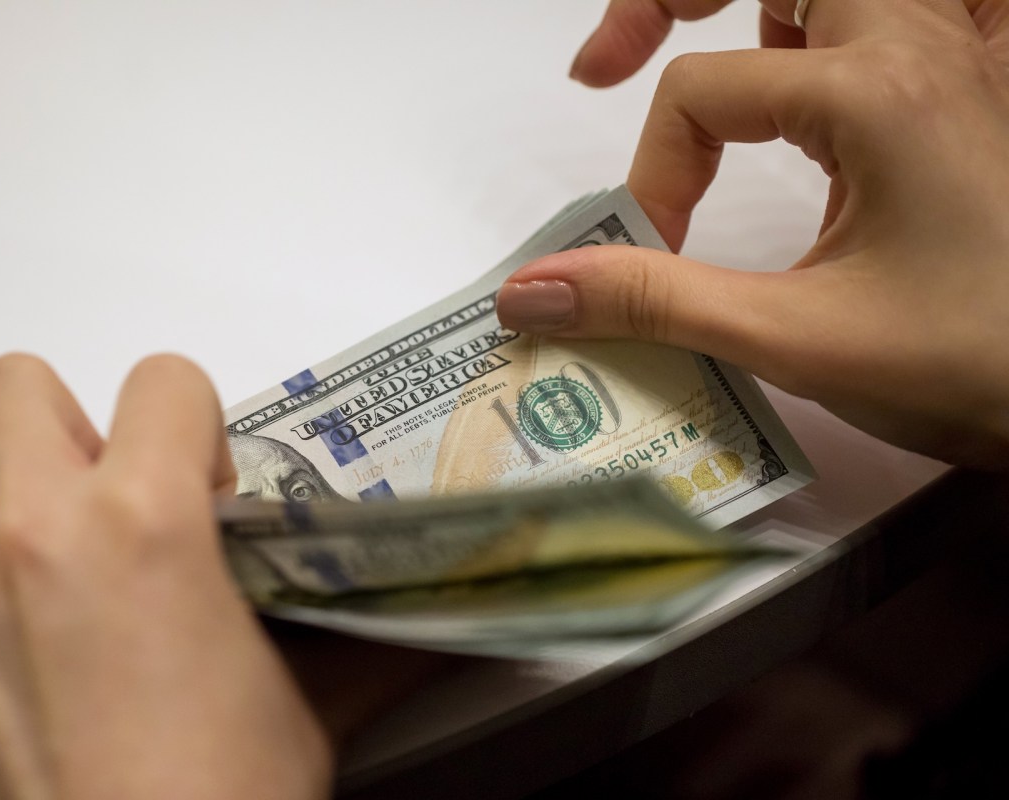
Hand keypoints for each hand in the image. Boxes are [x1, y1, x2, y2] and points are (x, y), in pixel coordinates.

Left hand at [0, 354, 332, 799]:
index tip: (208, 492)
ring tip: (86, 657)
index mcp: (142, 525)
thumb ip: (358, 630)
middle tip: (118, 511)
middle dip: (71, 428)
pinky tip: (36, 721)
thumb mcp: (311, 707)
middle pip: (15, 389)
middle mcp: (27, 543)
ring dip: (36, 562)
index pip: (162, 380)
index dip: (195, 425)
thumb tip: (437, 615)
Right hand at [499, 0, 1008, 467]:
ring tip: (700, 60)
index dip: (652, 175)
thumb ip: (654, 304)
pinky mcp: (959, 96)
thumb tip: (532, 291)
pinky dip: (808, 37)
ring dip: (753, 7)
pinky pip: (874, 23)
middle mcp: (917, 49)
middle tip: (607, 60)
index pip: (701, 90)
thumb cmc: (978, 365)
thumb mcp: (798, 339)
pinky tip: (786, 102)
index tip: (654, 259)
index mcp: (877, 92)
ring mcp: (950, 64)